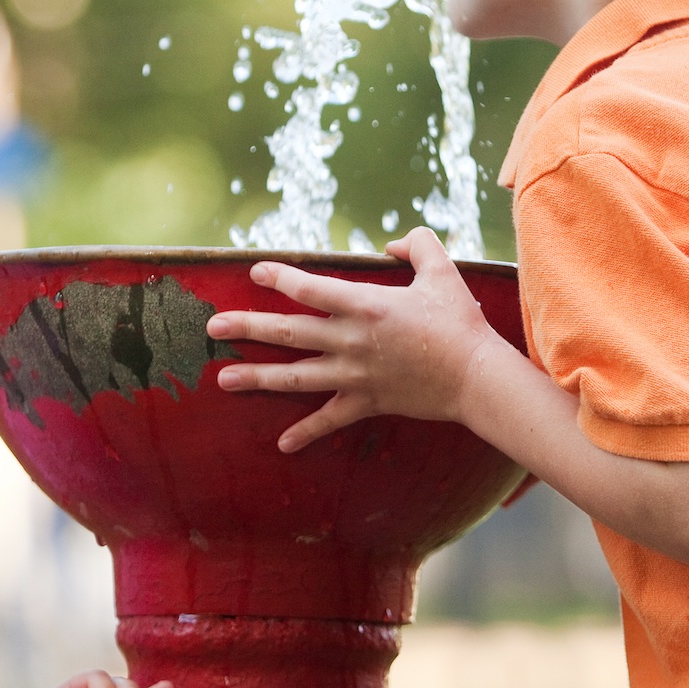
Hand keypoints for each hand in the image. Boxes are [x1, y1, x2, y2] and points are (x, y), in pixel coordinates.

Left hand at [206, 227, 501, 451]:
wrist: (475, 377)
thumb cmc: (459, 322)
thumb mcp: (441, 271)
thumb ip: (417, 246)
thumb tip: (393, 243)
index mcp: (365, 305)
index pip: (310, 289)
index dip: (280, 278)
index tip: (255, 272)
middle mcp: (351, 341)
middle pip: (288, 333)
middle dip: (247, 328)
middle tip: (213, 328)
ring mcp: (355, 376)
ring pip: (296, 377)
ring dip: (257, 378)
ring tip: (224, 379)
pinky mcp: (366, 403)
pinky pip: (329, 419)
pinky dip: (307, 432)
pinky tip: (282, 444)